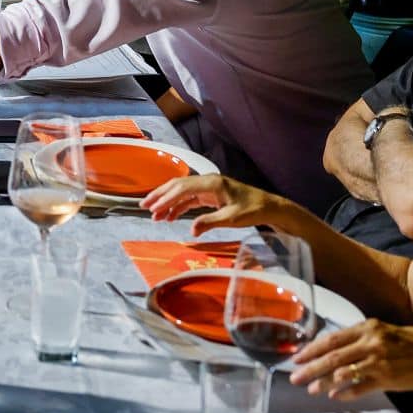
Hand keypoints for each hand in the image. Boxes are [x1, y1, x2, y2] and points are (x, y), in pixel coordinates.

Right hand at [139, 173, 285, 234]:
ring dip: (167, 202)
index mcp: (212, 184)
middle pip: (177, 186)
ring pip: (181, 192)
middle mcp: (207, 182)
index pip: (182, 189)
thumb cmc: (252, 210)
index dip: (166, 198)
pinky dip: (178, 206)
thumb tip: (191, 230)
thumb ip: (210, 222)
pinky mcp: (210, 195)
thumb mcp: (232, 219)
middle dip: (160, 196)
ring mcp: (208, 188)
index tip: (153, 209)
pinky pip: (189, 199)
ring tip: (153, 214)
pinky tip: (170, 216)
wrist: (268, 207)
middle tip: (143, 206)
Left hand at [289, 320, 412, 400]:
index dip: (312, 349)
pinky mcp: (387, 378)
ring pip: (344, 372)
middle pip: (333, 356)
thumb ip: (357, 338)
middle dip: (311, 368)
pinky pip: (361, 387)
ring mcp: (379, 361)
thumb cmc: (406, 343)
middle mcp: (371, 343)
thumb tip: (331, 349)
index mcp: (367, 328)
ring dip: (324, 382)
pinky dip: (346, 392)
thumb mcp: (381, 331)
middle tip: (295, 377)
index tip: (297, 358)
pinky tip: (334, 396)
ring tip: (311, 389)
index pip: (332, 339)